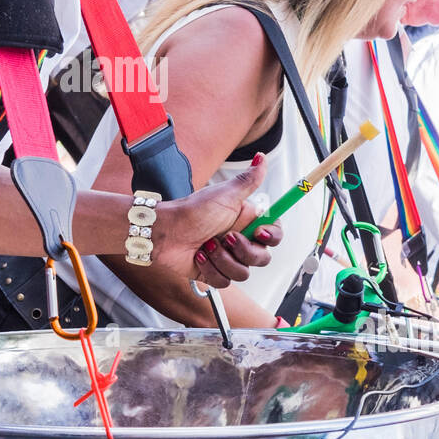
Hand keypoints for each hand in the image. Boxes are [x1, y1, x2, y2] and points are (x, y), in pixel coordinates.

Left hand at [153, 158, 282, 289]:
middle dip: (243, 250)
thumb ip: (249, 180)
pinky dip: (211, 269)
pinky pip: (225, 281)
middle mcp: (239, 241)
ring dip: (223, 259)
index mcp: (245, 222)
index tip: (260, 232)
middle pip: (262, 257)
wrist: (164, 232)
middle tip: (226, 237)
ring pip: (244, 272)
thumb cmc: (192, 210)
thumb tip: (262, 157)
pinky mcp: (214, 273)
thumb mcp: (225, 194)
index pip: (274, 234)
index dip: (272, 237)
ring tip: (206, 245)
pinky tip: (199, 256)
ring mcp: (227, 258)